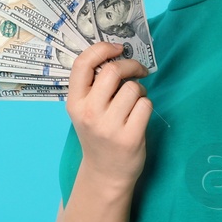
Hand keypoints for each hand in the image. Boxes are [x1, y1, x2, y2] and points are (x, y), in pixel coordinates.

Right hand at [66, 41, 151, 190]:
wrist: (105, 173)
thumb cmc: (97, 135)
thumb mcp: (84, 111)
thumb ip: (93, 86)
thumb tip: (116, 55)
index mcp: (75, 103)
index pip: (83, 64)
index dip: (102, 49)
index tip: (118, 48)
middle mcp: (89, 113)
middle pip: (113, 71)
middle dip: (130, 66)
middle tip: (138, 71)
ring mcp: (109, 126)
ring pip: (133, 88)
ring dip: (139, 90)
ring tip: (135, 101)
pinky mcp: (130, 137)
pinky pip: (145, 105)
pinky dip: (146, 105)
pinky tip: (139, 115)